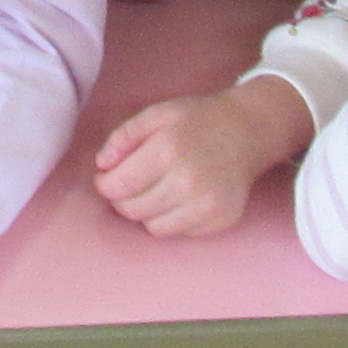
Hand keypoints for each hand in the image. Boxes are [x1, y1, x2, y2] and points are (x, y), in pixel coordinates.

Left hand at [92, 77, 311, 237]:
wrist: (246, 132)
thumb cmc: (196, 121)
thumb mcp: (157, 114)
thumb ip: (123, 136)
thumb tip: (102, 165)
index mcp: (168, 150)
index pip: (120, 185)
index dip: (104, 185)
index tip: (105, 179)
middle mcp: (189, 181)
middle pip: (133, 210)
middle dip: (121, 199)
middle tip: (127, 185)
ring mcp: (208, 204)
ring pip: (153, 227)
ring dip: (145, 212)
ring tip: (153, 190)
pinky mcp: (220, 220)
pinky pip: (179, 232)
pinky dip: (171, 219)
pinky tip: (178, 197)